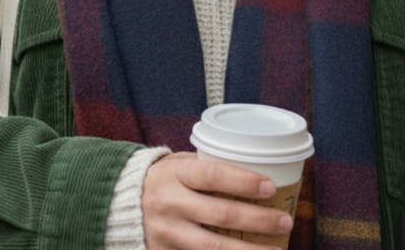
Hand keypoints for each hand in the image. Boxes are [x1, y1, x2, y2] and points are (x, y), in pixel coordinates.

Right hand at [142, 152, 293, 248]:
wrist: (119, 202)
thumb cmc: (162, 179)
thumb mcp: (179, 164)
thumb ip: (208, 169)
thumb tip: (253, 172)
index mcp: (175, 174)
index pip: (214, 176)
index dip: (244, 182)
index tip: (270, 187)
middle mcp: (171, 204)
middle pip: (221, 215)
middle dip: (258, 220)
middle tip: (285, 220)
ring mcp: (168, 234)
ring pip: (213, 248)